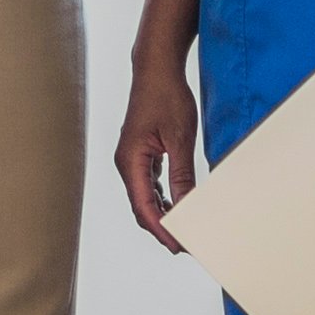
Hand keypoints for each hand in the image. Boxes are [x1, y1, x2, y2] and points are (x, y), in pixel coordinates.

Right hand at [115, 48, 204, 248]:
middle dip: (162, 228)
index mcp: (130, 161)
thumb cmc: (167, 97)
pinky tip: (178, 204)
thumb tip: (188, 206)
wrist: (157, 69)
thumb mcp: (181, 139)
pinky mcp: (141, 153)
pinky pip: (148, 184)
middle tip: (186, 244)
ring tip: (185, 228)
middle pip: (141, 207)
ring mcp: (132, 159)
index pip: (144, 206)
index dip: (161, 229)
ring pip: (144, 197)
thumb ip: (182, 175)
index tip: (179, 245)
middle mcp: (126, 163)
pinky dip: (162, 198)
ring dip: (162, 214)